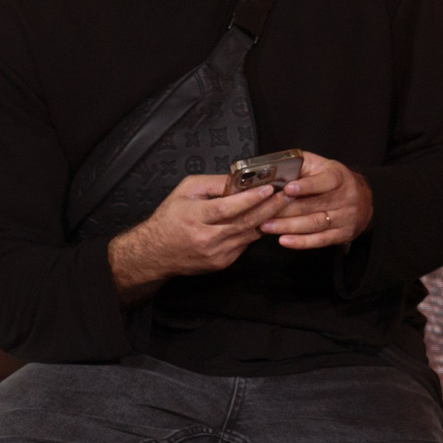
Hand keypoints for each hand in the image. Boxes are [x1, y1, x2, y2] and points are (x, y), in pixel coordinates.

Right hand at [108, 174, 282, 295]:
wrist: (155, 253)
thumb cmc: (170, 218)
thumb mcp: (185, 191)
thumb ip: (213, 183)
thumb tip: (239, 179)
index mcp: (194, 217)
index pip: (227, 208)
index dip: (249, 199)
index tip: (268, 188)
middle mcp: (206, 238)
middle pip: (244, 222)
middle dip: (270, 207)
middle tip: (287, 195)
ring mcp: (215, 253)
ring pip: (249, 234)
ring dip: (268, 219)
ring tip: (283, 205)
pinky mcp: (222, 263)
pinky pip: (244, 244)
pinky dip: (255, 231)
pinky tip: (267, 220)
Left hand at [262, 152, 375, 248]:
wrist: (362, 199)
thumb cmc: (332, 179)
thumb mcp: (320, 166)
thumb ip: (299, 165)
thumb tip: (272, 170)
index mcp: (339, 177)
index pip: (324, 181)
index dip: (306, 186)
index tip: (287, 189)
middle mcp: (345, 198)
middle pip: (313, 205)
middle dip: (286, 210)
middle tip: (264, 212)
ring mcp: (345, 217)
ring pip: (314, 223)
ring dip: (289, 226)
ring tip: (266, 227)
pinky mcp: (342, 234)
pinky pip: (320, 240)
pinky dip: (301, 242)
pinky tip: (284, 240)